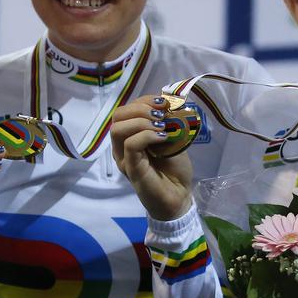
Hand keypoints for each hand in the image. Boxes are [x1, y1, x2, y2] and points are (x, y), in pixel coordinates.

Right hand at [112, 95, 192, 220]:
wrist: (179, 196)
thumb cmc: (174, 170)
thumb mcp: (172, 139)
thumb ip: (167, 123)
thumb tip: (169, 103)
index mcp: (129, 136)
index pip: (126, 110)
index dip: (144, 101)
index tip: (164, 102)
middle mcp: (121, 146)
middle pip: (118, 116)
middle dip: (140, 108)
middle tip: (161, 115)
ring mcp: (124, 158)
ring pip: (118, 129)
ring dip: (142, 122)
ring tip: (162, 127)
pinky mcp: (131, 168)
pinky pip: (130, 144)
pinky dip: (147, 135)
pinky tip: (163, 138)